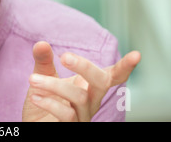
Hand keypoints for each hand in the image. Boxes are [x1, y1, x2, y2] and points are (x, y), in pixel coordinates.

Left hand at [22, 42, 140, 121]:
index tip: (137, 54)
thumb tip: (41, 43)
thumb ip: (43, 60)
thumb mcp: (42, 76)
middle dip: (85, 66)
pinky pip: (66, 115)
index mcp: (89, 86)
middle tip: (64, 56)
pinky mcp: (72, 127)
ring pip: (79, 98)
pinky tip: (35, 96)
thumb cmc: (44, 101)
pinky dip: (50, 102)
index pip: (112, 75)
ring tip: (32, 79)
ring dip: (54, 85)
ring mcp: (83, 116)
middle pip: (100, 82)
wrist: (35, 124)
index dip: (125, 67)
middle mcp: (91, 101)